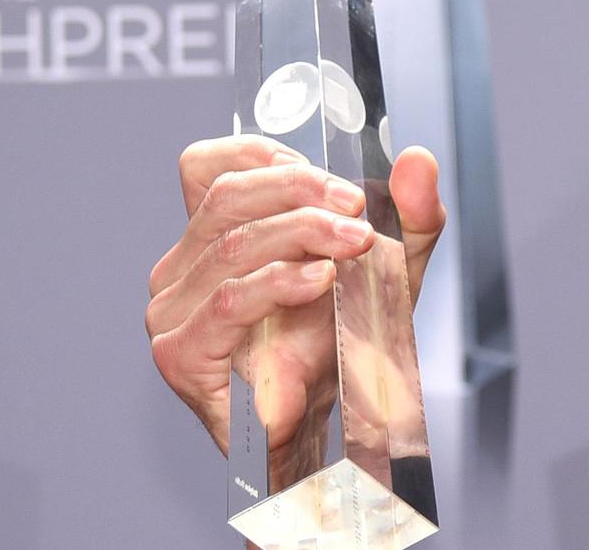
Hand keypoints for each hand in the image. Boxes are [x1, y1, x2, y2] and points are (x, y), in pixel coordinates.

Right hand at [145, 135, 445, 489]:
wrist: (317, 432)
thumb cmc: (333, 350)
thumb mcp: (384, 271)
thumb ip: (406, 218)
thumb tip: (418, 160)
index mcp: (209, 237)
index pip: (207, 165)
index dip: (264, 156)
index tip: (330, 179)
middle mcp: (180, 267)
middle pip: (227, 196)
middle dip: (300, 191)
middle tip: (356, 210)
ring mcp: (170, 311)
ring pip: (233, 244)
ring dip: (302, 234)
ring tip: (354, 246)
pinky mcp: (179, 353)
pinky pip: (229, 302)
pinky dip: (278, 284)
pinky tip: (320, 281)